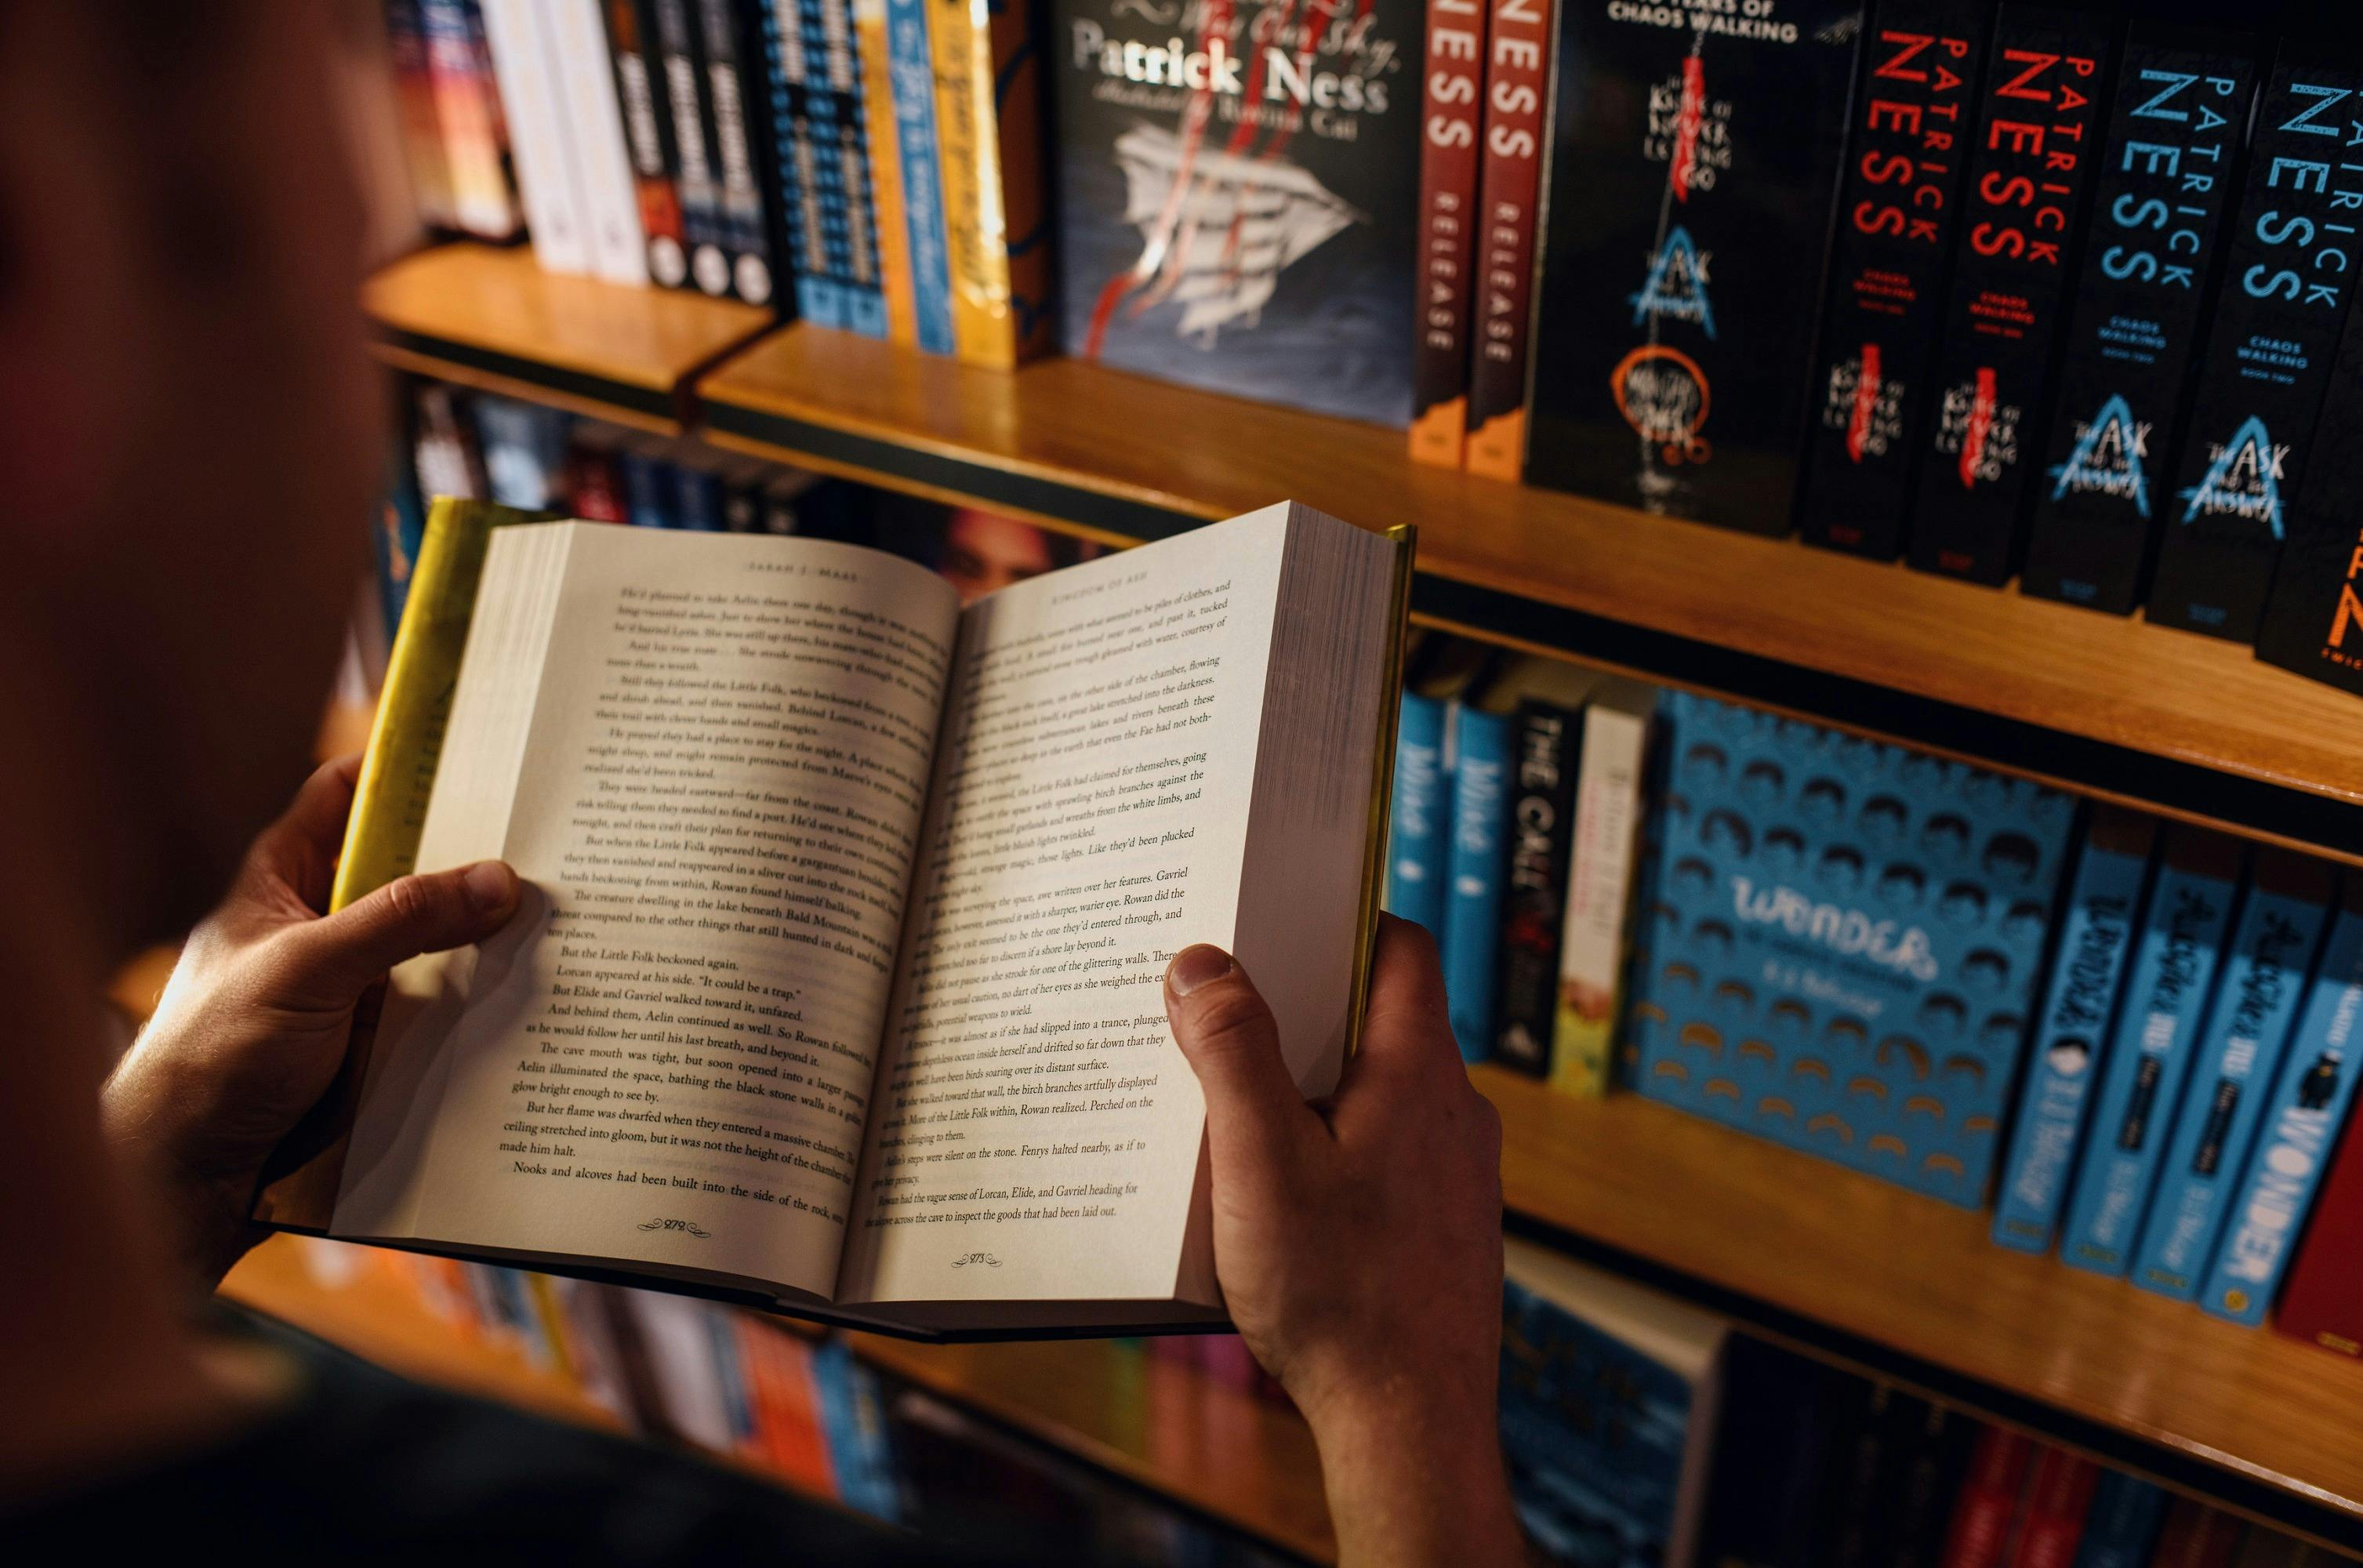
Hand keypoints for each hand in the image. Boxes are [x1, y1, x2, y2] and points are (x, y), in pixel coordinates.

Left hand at [103, 755, 520, 1286]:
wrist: (187, 1175)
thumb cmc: (213, 1056)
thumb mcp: (308, 969)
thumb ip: (401, 918)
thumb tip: (499, 878)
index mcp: (280, 880)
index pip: (345, 794)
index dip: (403, 767)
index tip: (479, 752)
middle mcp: (318, 924)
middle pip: (406, 870)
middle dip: (469, 861)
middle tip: (549, 843)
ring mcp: (348, 985)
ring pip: (431, 944)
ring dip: (483, 941)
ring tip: (564, 919)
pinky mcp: (372, 1043)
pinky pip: (439, 1008)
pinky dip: (480, 1004)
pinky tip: (534, 999)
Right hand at [1164, 916, 1523, 1567]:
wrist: (1411, 1424)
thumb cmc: (1341, 1295)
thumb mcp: (1260, 1162)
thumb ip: (1231, 1054)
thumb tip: (1203, 963)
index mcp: (1418, 1073)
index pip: (1403, 949)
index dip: (1343, 921)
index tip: (1277, 920)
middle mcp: (1454, 1113)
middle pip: (1382, 1021)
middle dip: (1304, 1011)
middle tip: (1225, 1014)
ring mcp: (1457, 1176)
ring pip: (1382, 1095)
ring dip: (1315, 1090)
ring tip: (1234, 1113)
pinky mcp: (1444, 1230)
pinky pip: (1388, 1159)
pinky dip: (1337, 1153)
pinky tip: (1279, 1198)